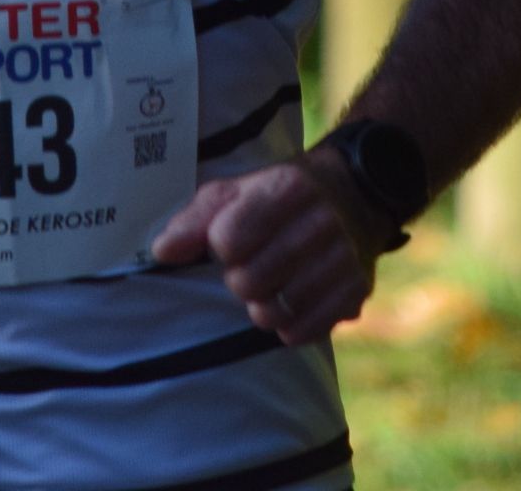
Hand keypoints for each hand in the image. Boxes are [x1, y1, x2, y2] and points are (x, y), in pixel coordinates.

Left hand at [150, 155, 386, 344]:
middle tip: (249, 269)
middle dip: (239, 280)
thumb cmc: (277, 198)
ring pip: (275, 312)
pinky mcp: (357, 290)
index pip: (229, 239)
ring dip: (261, 307)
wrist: (352, 196)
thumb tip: (163, 251)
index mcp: (287, 188)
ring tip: (269, 288)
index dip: (220, 247)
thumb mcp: (235, 192)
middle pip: (250, 281)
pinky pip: (304, 331)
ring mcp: (343, 258)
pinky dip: (287, 327)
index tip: (229, 242)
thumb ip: (194, 219)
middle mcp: (321, 220)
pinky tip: (289, 305)